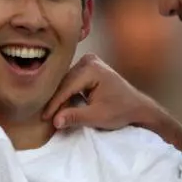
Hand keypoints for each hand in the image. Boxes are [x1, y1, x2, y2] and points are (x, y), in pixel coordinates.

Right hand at [42, 53, 159, 131]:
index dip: (54, 104)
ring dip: (60, 97)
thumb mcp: (97, 116)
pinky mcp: (89, 67)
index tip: (44, 118)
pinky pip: (72, 80)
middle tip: (45, 117)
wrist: (137, 107)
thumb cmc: (121, 111)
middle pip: (65, 82)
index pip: (66, 87)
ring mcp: (89, 62)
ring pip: (67, 81)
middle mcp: (89, 60)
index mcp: (92, 68)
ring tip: (51, 113)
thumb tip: (55, 121)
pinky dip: (67, 93)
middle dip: (56, 101)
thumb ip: (75, 117)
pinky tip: (60, 105)